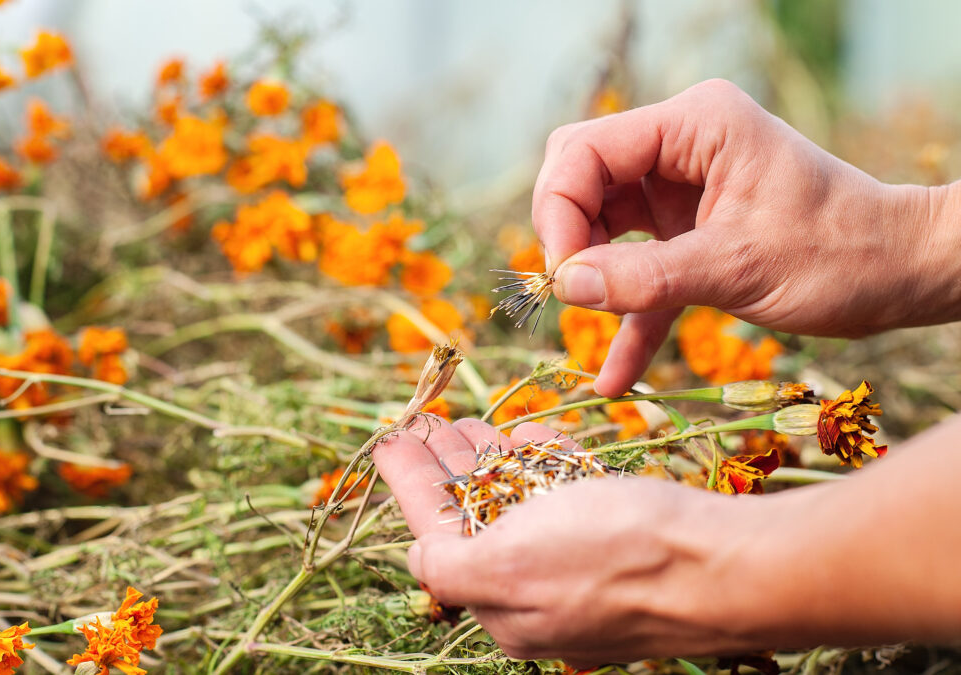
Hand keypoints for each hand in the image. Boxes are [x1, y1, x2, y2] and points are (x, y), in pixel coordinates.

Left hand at [372, 416, 786, 664]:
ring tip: (474, 423)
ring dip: (496, 460)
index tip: (392, 436)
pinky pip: (573, 502)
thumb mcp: (510, 567)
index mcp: (505, 606)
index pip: (437, 533)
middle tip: (432, 423)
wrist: (732, 565)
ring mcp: (586, 569)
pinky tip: (534, 437)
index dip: (411, 482)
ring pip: (526, 506)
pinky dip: (549, 466)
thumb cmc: (617, 557)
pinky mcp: (625, 545)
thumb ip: (451, 566)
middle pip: (480, 518)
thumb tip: (417, 559)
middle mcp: (542, 594)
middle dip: (451, 467)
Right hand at [533, 78, 960, 396]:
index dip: (559, 209)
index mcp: (694, 126)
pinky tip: (614, 375)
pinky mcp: (690, 233)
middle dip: (568, 237)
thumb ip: (646, 277)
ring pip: (601, 224)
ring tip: (589, 326)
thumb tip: (563, 286)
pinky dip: (627, 314)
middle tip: (570, 292)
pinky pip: (640, 268)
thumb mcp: (738, 267)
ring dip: (592, 277)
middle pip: (584, 179)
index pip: (587, 150)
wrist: (902, 275)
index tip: (561, 275)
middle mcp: (681, 148)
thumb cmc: (841, 255)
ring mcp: (683, 190)